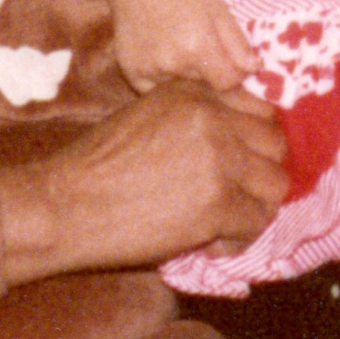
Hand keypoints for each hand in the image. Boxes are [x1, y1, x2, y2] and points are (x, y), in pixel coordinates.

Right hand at [0, 79, 290, 282]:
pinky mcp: (217, 203)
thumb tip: (234, 144)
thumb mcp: (144, 118)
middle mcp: (213, 119)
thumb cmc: (94, 168)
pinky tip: (210, 244)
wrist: (64, 205)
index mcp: (194, 94)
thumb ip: (191, 120)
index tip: (241, 166)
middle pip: (275, 146)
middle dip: (259, 175)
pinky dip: (238, 239)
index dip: (255, 143)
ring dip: (253, 208)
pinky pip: (256, 222)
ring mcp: (219, 160)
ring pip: (274, 185)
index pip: (260, 112)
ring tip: (224, 224)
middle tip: (236, 197)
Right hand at [112, 0, 256, 94]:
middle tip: (197, 46)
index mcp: (199, 47)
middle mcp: (174, 63)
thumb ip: (237, 43)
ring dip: (184, 76)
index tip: (228, 62)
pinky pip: (154, 91)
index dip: (231, 75)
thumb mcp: (219, 10)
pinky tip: (160, 56)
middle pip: (203, 85)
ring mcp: (150, 70)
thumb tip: (254, 70)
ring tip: (176, 46)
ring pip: (180, 87)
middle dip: (207, 73)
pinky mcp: (132, 73)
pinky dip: (161, 81)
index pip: (226, 83)